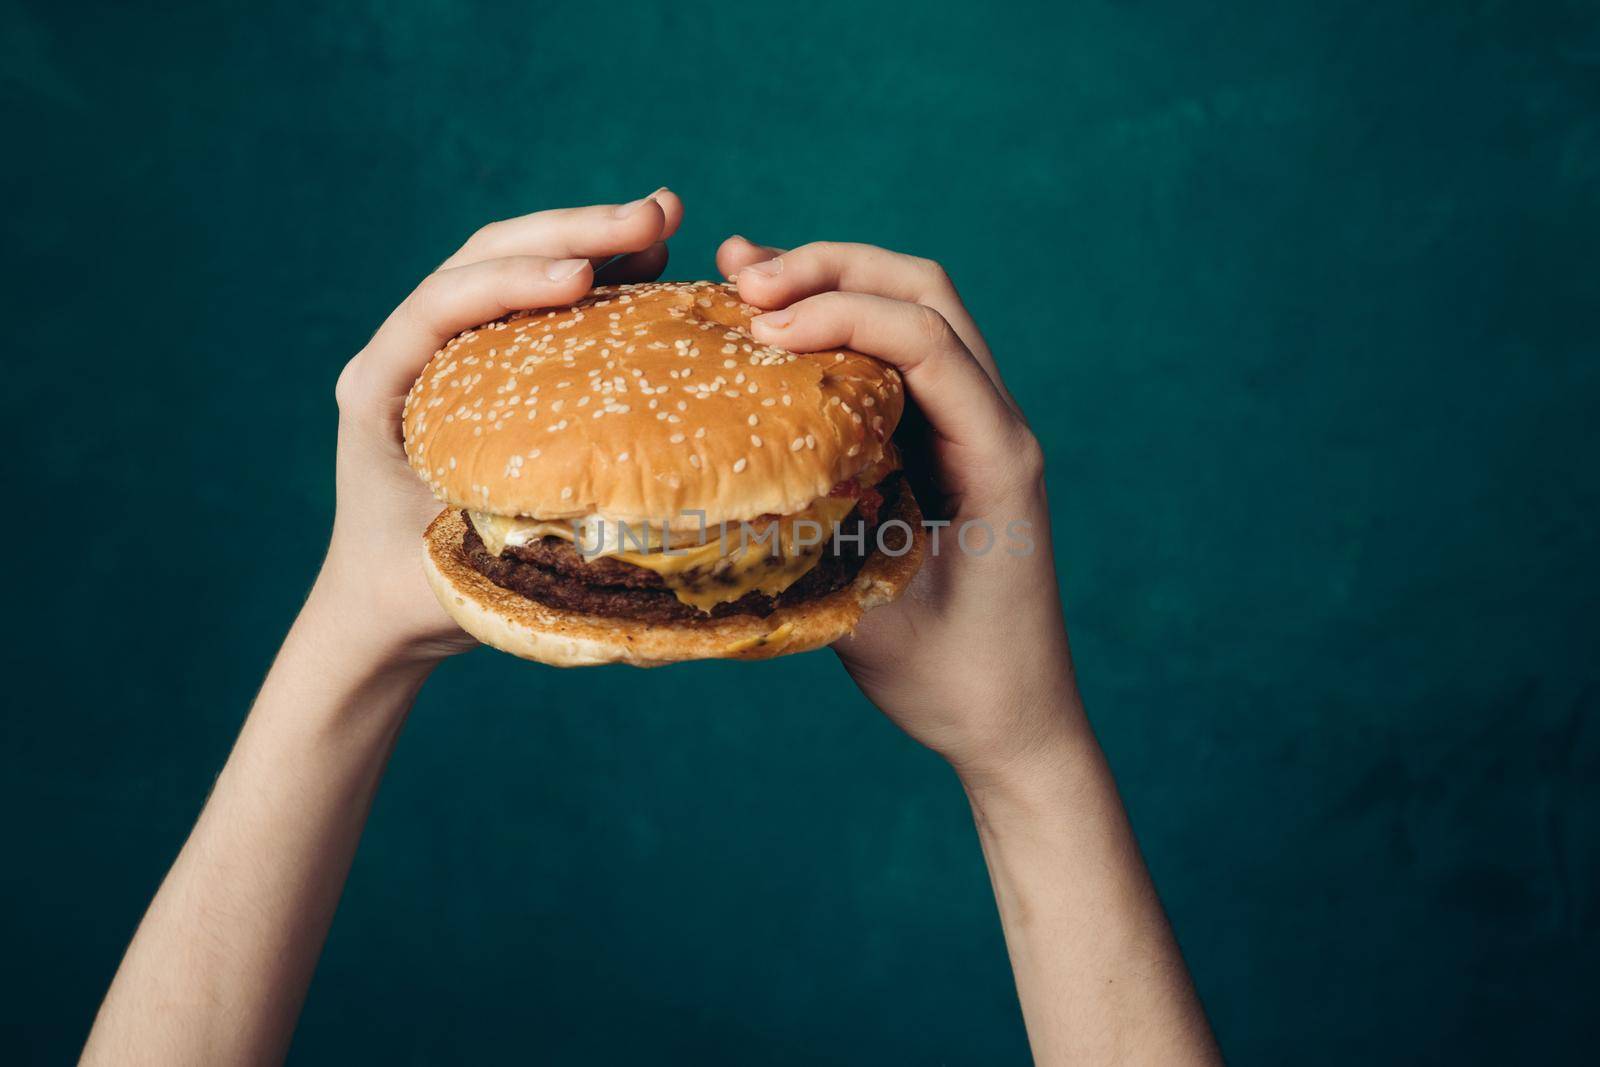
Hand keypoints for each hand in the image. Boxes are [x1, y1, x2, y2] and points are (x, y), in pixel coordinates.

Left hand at [319, 190, 685, 662]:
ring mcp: (446, 352)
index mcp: (378, 388)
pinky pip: (535, 302)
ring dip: (586, 237)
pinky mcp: (485, 362)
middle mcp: (405, 354)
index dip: (508, 284)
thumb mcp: (451, 568)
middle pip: (480, 260)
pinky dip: (591, 273)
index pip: (438, 307)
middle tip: (657, 216)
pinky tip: (650, 261)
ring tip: (665, 219)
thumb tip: (604, 503)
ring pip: (510, 264)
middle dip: (569, 232)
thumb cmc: (411, 594)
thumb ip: (508, 531)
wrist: (378, 606)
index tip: (581, 279)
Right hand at [716, 237, 1082, 786]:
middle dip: (833, 269)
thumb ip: (814, 550)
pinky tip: (778, 332)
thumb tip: (727, 486)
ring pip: (915, 312)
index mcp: (998, 457)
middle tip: (743, 277)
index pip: (925, 342)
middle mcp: (996, 425)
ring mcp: (973, 430)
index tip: (759, 329)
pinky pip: (899, 361)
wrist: (1017, 726)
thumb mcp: (876, 621)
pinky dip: (839, 331)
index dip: (839, 314)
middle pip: (925, 293)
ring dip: (835, 284)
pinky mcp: (947, 448)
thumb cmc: (959, 685)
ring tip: (746, 279)